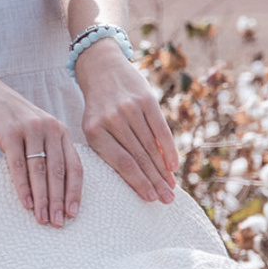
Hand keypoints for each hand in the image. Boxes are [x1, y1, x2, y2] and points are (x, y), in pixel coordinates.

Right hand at [0, 71, 83, 225]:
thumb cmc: (13, 118)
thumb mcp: (37, 131)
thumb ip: (48, 152)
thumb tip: (54, 191)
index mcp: (61, 131)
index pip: (74, 166)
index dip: (74, 192)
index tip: (73, 213)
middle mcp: (50, 129)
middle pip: (59, 172)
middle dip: (59, 201)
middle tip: (58, 223)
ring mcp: (31, 130)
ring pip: (40, 171)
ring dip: (42, 199)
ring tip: (42, 219)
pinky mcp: (10, 132)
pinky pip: (19, 165)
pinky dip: (23, 187)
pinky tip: (25, 203)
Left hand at [75, 41, 178, 203]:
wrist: (102, 69)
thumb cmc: (99, 108)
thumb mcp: (93, 127)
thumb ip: (108, 150)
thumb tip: (134, 181)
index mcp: (94, 132)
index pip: (122, 163)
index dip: (138, 183)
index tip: (150, 199)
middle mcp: (112, 120)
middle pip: (139, 158)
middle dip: (155, 182)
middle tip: (167, 200)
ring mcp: (130, 109)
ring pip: (151, 146)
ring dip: (163, 170)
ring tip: (171, 187)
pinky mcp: (146, 99)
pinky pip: (160, 129)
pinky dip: (169, 149)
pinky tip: (173, 166)